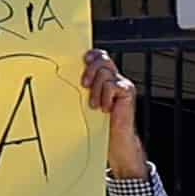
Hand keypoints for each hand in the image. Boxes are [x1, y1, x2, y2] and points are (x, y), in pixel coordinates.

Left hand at [88, 48, 146, 176]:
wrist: (114, 140)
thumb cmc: (99, 123)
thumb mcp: (86, 101)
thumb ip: (83, 87)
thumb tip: (66, 76)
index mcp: (103, 78)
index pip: (99, 56)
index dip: (92, 55)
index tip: (83, 61)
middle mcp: (114, 78)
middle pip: (103, 59)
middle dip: (91, 70)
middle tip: (85, 84)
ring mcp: (122, 84)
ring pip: (105, 73)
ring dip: (96, 90)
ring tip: (96, 105)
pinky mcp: (128, 91)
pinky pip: (112, 85)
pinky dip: (106, 97)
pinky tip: (106, 108)